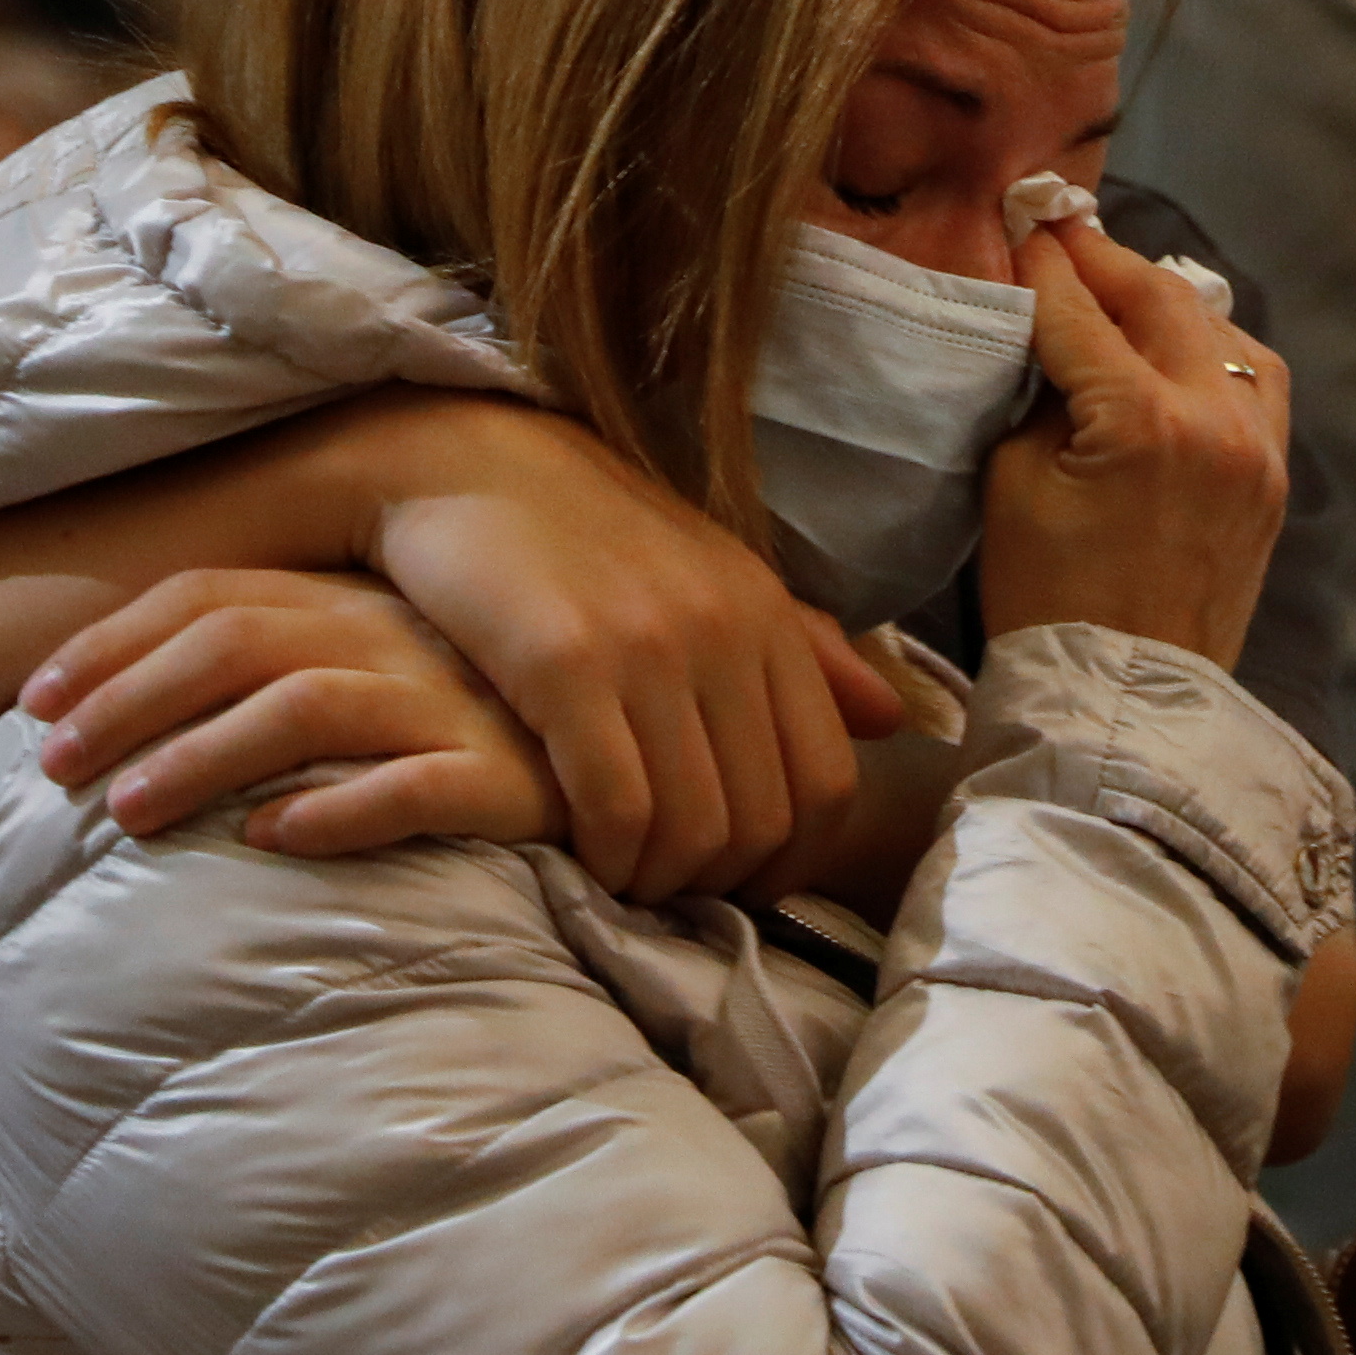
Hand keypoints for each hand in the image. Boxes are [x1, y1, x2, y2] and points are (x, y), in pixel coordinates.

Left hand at [31, 567, 555, 855]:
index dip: (114, 646)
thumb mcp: (364, 675)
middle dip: (132, 704)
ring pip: (304, 707)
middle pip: (235, 645)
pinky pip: (415, 786)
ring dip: (205, 757)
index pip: (208, 598)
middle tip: (53, 771)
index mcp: (346, 601)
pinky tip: (271, 840)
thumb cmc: (472, 722)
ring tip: (130, 815)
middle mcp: (387, 636)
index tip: (33, 705)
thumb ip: (270, 682)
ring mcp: (447, 700)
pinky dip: (336, 811)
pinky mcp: (507, 771)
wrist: (624, 746)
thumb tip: (130, 730)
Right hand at [346, 399, 909, 896]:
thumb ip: (803, 650)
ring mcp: (647, 647)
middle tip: (671, 893)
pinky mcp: (564, 665)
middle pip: (764, 819)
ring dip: (660, 881)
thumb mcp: (710, 575)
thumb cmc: (586, 530)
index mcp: (767, 614)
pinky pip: (617, 808)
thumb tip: (891, 718)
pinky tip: (585, 858)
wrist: (463, 461)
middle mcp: (722, 630)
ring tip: (626, 880)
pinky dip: (608, 860)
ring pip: (695, 828)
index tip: (739, 885)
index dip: (792, 860)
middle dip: (720, 882)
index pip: (828, 782)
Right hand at [973, 203, 1290, 663]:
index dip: (1043, 265)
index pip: (1080, 313)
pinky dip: (1213, 350)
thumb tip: (1051, 331)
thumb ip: (1038, 391)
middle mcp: (1217, 420)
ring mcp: (1259, 448)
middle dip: (1106, 264)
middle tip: (1062, 237)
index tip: (1020, 227)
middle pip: (1161, 300)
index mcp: (1143, 422)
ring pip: (1220, 330)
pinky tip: (1177, 349)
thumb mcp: (1013, 482)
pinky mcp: (1275, 476)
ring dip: (1165, 302)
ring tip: (1117, 292)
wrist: (1125, 697)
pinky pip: (1254, 380)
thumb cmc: (1047, 597)